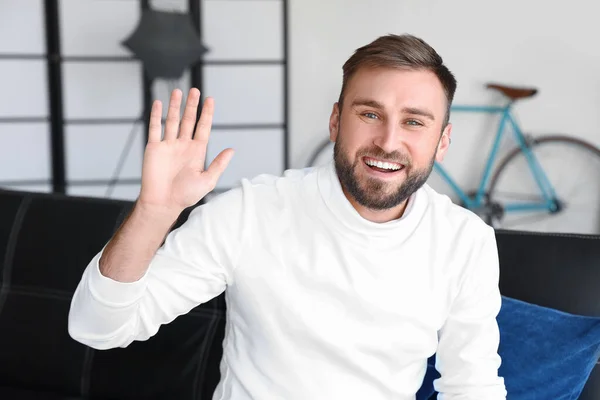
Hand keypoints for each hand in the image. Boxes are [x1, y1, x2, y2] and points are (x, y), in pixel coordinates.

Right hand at [137, 88, 233, 214]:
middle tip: (195, 90)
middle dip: (192, 106)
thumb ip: (219, 164)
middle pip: (188, 120)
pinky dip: (156, 115)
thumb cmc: (186, 195)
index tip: (210, 99)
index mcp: (197, 152)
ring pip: (172, 121)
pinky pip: (155, 128)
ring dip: (175, 106)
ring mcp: (168, 145)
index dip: (207, 114)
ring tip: (178, 91)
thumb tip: (232, 150)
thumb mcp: (208, 180)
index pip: (203, 128)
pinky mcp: (154, 148)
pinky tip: (158, 103)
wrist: (163, 203)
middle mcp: (183, 145)